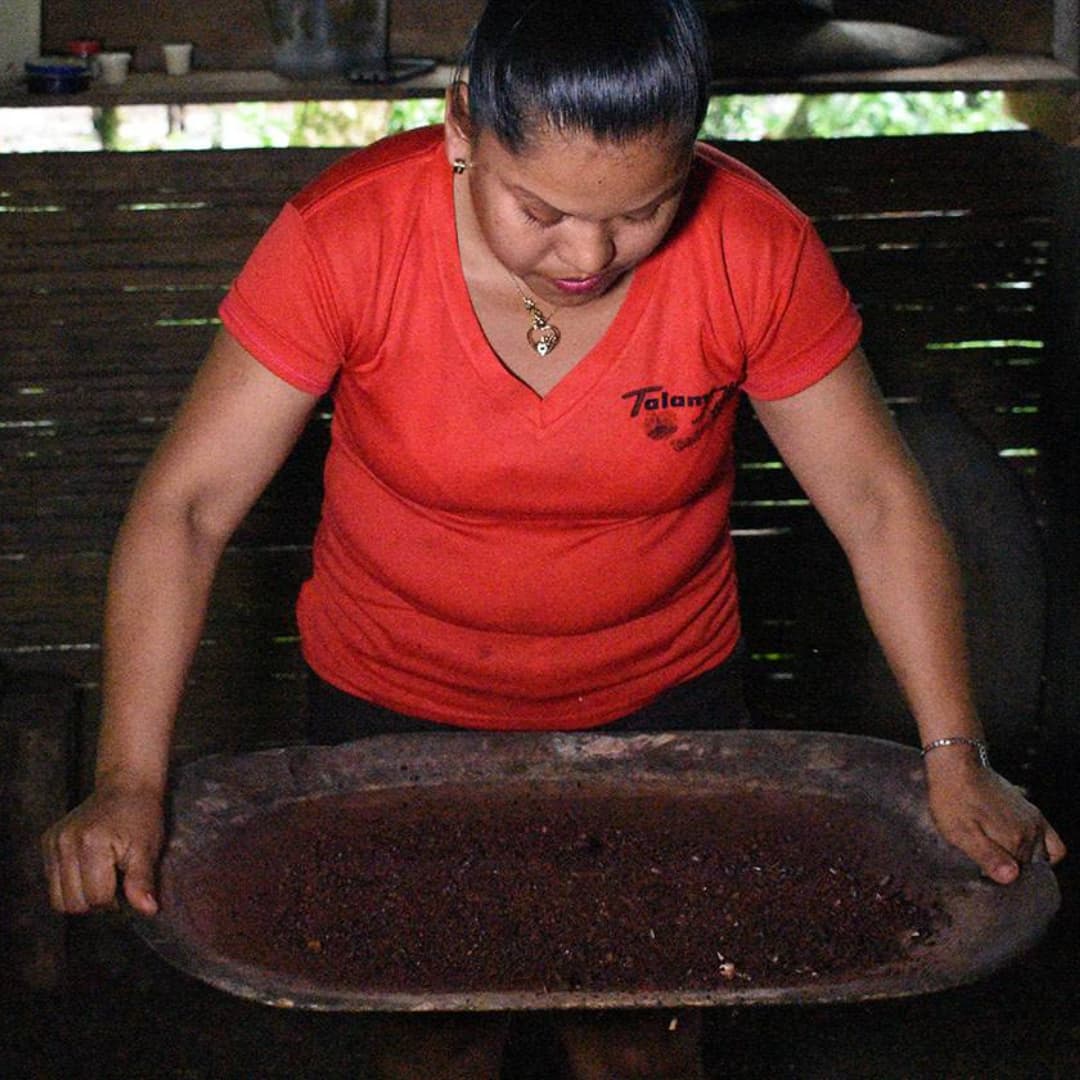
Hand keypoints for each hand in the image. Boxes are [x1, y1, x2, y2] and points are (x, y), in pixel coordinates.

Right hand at [41, 782, 163, 915]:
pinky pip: (52, 882)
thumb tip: (148, 911)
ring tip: (102, 877)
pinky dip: (70, 884)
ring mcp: (53, 842)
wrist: (126, 786)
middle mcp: (65, 843)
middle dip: (96, 902)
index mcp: (92, 844)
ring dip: (81, 897)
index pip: (97, 898)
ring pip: (58, 899)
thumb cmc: (142, 817)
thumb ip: (142, 882)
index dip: (115, 900)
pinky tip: (89, 868)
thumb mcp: (148, 849)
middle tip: (116, 881)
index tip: (127, 884)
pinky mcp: (47, 842)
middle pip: (73, 903)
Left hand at [925, 752, 1066, 884]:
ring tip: (997, 854)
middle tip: (985, 864)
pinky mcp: (1032, 811)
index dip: (999, 880)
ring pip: (1040, 857)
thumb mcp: (960, 832)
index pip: (1018, 879)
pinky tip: (1017, 847)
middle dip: (1010, 872)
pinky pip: (1051, 841)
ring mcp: (1034, 820)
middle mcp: (1032, 832)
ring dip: (1023, 861)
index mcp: (1015, 841)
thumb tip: (1012, 878)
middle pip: (1029, 869)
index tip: (982, 874)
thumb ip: (987, 856)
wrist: (956, 766)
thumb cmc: (953, 799)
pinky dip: (1041, 850)